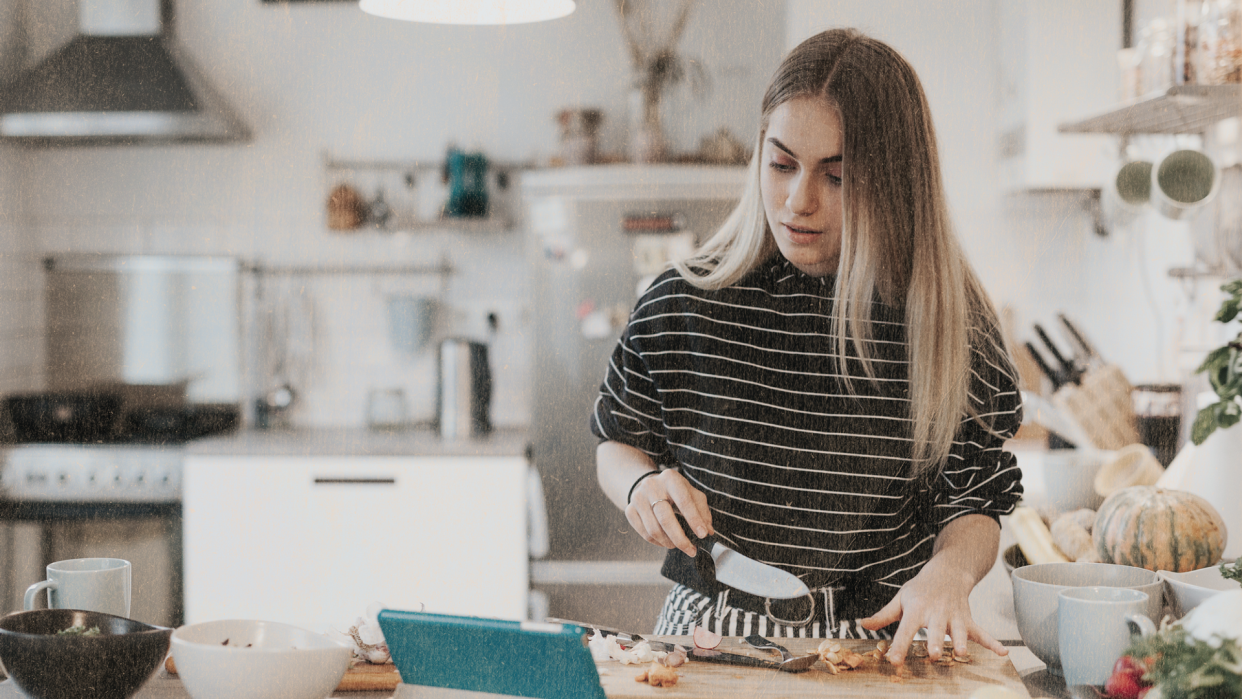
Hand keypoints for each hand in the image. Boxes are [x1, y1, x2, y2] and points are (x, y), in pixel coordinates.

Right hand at [624, 469, 712, 557]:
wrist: (649, 485)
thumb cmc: (675, 491)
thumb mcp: (691, 493)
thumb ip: (702, 511)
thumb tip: (708, 531)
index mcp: (670, 478)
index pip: (684, 501)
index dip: (694, 520)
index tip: (702, 535)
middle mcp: (652, 486)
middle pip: (665, 518)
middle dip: (680, 538)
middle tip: (691, 550)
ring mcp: (638, 498)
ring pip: (653, 529)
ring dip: (669, 542)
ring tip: (678, 545)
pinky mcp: (630, 509)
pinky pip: (644, 533)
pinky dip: (657, 542)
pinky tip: (666, 541)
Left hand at [859, 557, 1005, 665]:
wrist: (947, 572)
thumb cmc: (921, 590)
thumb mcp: (900, 599)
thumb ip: (883, 615)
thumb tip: (863, 624)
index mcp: (916, 609)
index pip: (905, 629)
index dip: (899, 645)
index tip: (893, 660)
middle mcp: (936, 613)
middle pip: (935, 630)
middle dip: (936, 642)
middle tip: (933, 655)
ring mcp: (954, 617)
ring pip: (959, 630)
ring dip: (961, 641)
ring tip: (961, 653)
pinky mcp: (968, 620)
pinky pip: (981, 632)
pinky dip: (993, 642)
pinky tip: (1003, 653)